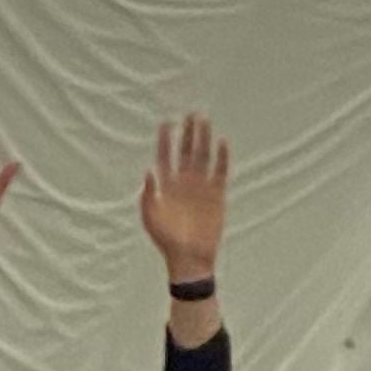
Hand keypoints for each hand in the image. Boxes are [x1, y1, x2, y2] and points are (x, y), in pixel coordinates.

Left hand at [139, 113, 228, 281]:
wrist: (189, 257)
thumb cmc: (166, 240)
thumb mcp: (150, 217)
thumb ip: (148, 194)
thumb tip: (148, 171)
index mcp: (166, 185)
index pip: (165, 157)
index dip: (165, 140)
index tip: (166, 122)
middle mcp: (184, 182)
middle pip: (186, 151)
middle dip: (187, 133)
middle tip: (190, 113)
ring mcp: (201, 187)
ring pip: (203, 156)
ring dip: (204, 139)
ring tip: (204, 120)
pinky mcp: (217, 195)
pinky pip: (220, 172)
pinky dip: (222, 158)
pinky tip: (222, 143)